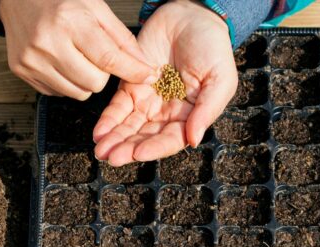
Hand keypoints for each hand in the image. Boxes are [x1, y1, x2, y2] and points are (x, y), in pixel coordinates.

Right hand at [0, 0, 157, 99]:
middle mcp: (48, 43)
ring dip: (84, 80)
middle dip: (103, 74)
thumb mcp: (96, 7)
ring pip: (77, 93)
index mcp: (69, 21)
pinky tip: (60, 61)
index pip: (108, 58)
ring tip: (77, 57)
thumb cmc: (60, 0)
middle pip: (94, 83)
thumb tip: (144, 66)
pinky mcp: (22, 71)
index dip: (131, 70)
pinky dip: (66, 81)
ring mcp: (32, 60)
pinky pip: (58, 92)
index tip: (148, 75)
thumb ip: (122, 38)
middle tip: (96, 56)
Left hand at [93, 0, 236, 165]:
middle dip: (127, 149)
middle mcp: (166, 114)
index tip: (138, 153)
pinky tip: (99, 132)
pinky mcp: (130, 86)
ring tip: (101, 150)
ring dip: (114, 140)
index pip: (170, 140)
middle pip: (144, 137)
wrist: (191, 16)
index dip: (154, 148)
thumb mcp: (220, 79)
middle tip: (111, 157)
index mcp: (189, 116)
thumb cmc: (212, 47)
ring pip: (128, 126)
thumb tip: (194, 139)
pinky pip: (117, 107)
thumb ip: (207, 110)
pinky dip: (107, 120)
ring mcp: (147, 101)